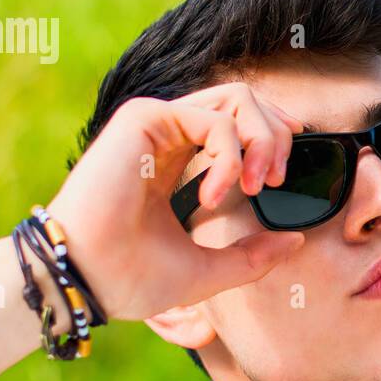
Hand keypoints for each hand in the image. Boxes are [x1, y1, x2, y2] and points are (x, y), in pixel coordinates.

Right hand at [42, 81, 304, 321]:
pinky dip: (231, 157)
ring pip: (236, 100)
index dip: (271, 134)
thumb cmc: (131, 277)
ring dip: (261, 142)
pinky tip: (214, 194)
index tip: (283, 173)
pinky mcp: (145, 119)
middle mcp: (166, 134)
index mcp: (176, 160)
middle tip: (275, 182)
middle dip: (275, 136)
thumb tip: (296, 240)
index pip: (236, 123)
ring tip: (255, 187)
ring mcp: (156, 123)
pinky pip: (215, 120)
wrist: (84, 280)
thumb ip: (252, 256)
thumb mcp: (208, 270)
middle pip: (243, 101)